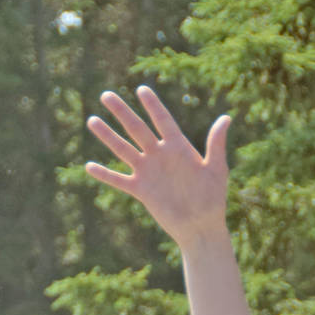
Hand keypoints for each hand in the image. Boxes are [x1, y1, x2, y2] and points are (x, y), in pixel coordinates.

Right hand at [85, 86, 232, 251]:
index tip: (140, 89)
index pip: (162, 120)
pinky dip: (104, 174)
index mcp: (178, 147)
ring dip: (107, 136)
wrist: (200, 226)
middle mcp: (159, 155)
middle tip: (106, 95)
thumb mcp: (216, 168)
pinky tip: (89, 166)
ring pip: (123, 150)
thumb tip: (226, 118)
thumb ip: (216, 143)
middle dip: (122, 112)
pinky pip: (119, 180)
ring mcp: (148, 172)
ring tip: (92, 120)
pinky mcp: (141, 190)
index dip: (152, 105)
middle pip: (137, 129)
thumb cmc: (213, 198)